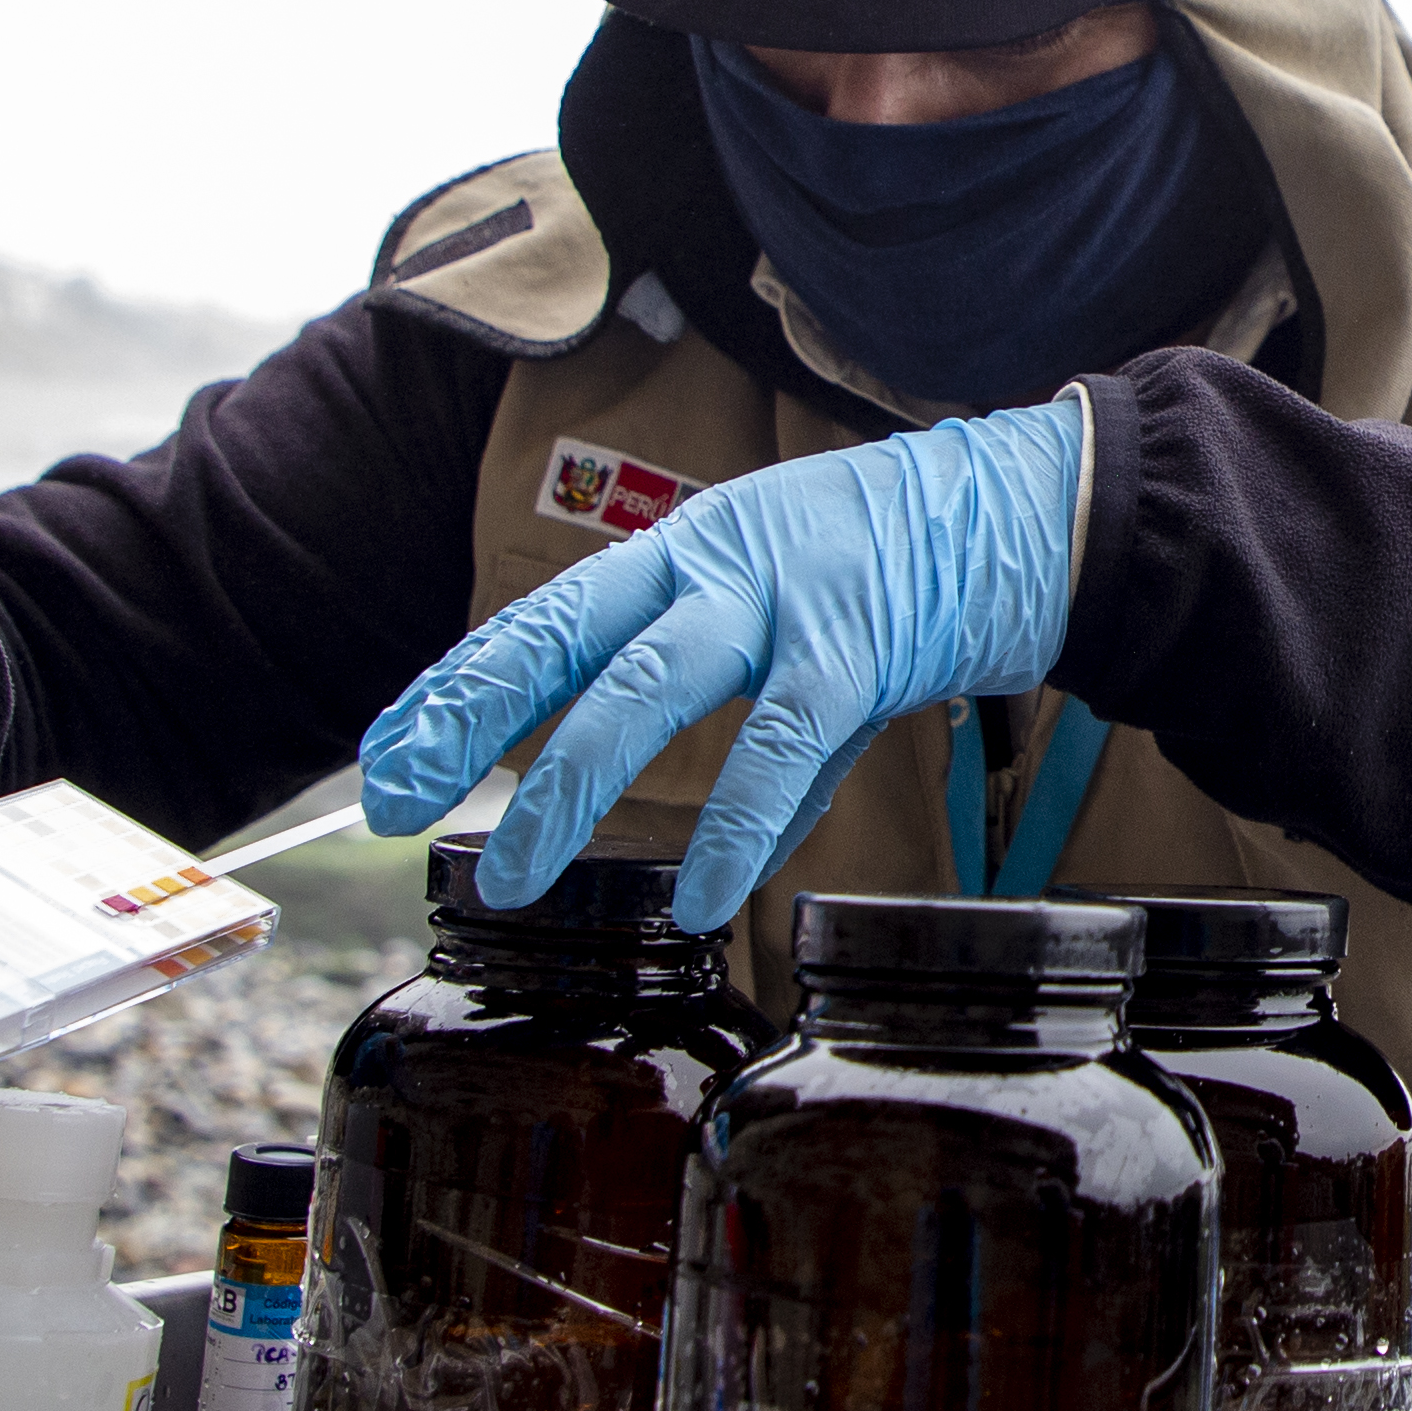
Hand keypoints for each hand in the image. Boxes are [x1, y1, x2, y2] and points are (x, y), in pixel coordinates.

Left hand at [360, 395, 1087, 934]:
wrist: (1030, 514)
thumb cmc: (905, 578)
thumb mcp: (798, 644)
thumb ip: (749, 743)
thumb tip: (710, 865)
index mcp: (681, 555)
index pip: (541, 623)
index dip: (451, 689)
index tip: (380, 758)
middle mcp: (709, 563)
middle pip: (559, 637)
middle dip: (464, 723)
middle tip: (391, 806)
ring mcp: (781, 597)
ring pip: (647, 688)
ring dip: (570, 784)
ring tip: (514, 876)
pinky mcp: (858, 641)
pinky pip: (781, 744)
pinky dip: (737, 826)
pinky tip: (699, 896)